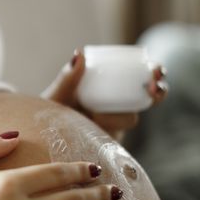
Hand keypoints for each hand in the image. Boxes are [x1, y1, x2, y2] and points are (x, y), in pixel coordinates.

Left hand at [41, 49, 167, 139]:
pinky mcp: (112, 145)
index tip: (156, 70)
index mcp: (111, 90)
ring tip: (93, 115)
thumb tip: (79, 53)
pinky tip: (98, 128)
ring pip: (131, 119)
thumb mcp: (58, 95)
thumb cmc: (51, 111)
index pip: (141, 79)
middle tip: (152, 87)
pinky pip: (120, 140)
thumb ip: (67, 77)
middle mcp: (117, 108)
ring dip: (116, 116)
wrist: (42, 137)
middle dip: (157, 92)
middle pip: (147, 99)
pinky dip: (112, 131)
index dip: (155, 75)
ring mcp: (116, 128)